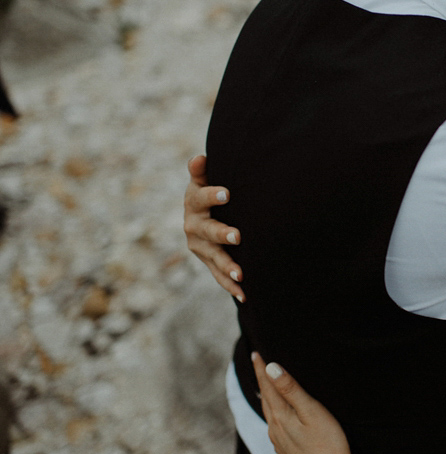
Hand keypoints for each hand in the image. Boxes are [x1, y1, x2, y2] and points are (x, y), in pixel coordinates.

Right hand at [183, 154, 245, 301]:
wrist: (202, 213)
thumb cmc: (209, 191)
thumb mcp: (202, 180)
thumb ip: (200, 171)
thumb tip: (199, 159)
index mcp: (193, 203)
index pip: (200, 197)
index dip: (212, 195)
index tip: (228, 193)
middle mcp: (193, 226)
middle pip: (207, 230)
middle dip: (222, 233)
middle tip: (238, 236)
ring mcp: (200, 247)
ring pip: (214, 256)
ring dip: (227, 265)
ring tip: (241, 273)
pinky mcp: (208, 261)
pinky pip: (218, 275)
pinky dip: (230, 285)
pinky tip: (244, 294)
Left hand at [252, 352, 356, 453]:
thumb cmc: (327, 443)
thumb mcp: (311, 411)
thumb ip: (291, 389)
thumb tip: (271, 368)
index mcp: (280, 416)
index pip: (267, 386)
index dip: (262, 368)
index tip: (256, 352)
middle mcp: (275, 429)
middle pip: (265, 399)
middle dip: (262, 380)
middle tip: (258, 363)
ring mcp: (280, 442)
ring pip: (269, 414)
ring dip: (267, 397)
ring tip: (266, 387)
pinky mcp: (287, 452)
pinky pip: (274, 427)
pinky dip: (273, 414)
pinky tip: (278, 418)